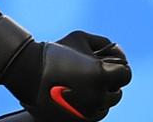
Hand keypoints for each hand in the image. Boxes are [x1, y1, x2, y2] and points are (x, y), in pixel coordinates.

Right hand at [0, 13, 130, 121]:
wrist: (26, 72)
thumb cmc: (55, 52)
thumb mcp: (81, 38)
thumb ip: (104, 44)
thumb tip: (118, 54)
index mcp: (101, 75)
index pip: (126, 75)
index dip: (119, 68)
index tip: (109, 65)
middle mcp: (97, 97)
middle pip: (117, 93)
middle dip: (109, 83)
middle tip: (95, 75)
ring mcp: (86, 112)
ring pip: (105, 106)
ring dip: (100, 97)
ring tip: (85, 86)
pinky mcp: (76, 121)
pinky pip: (93, 116)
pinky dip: (90, 107)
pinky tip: (79, 96)